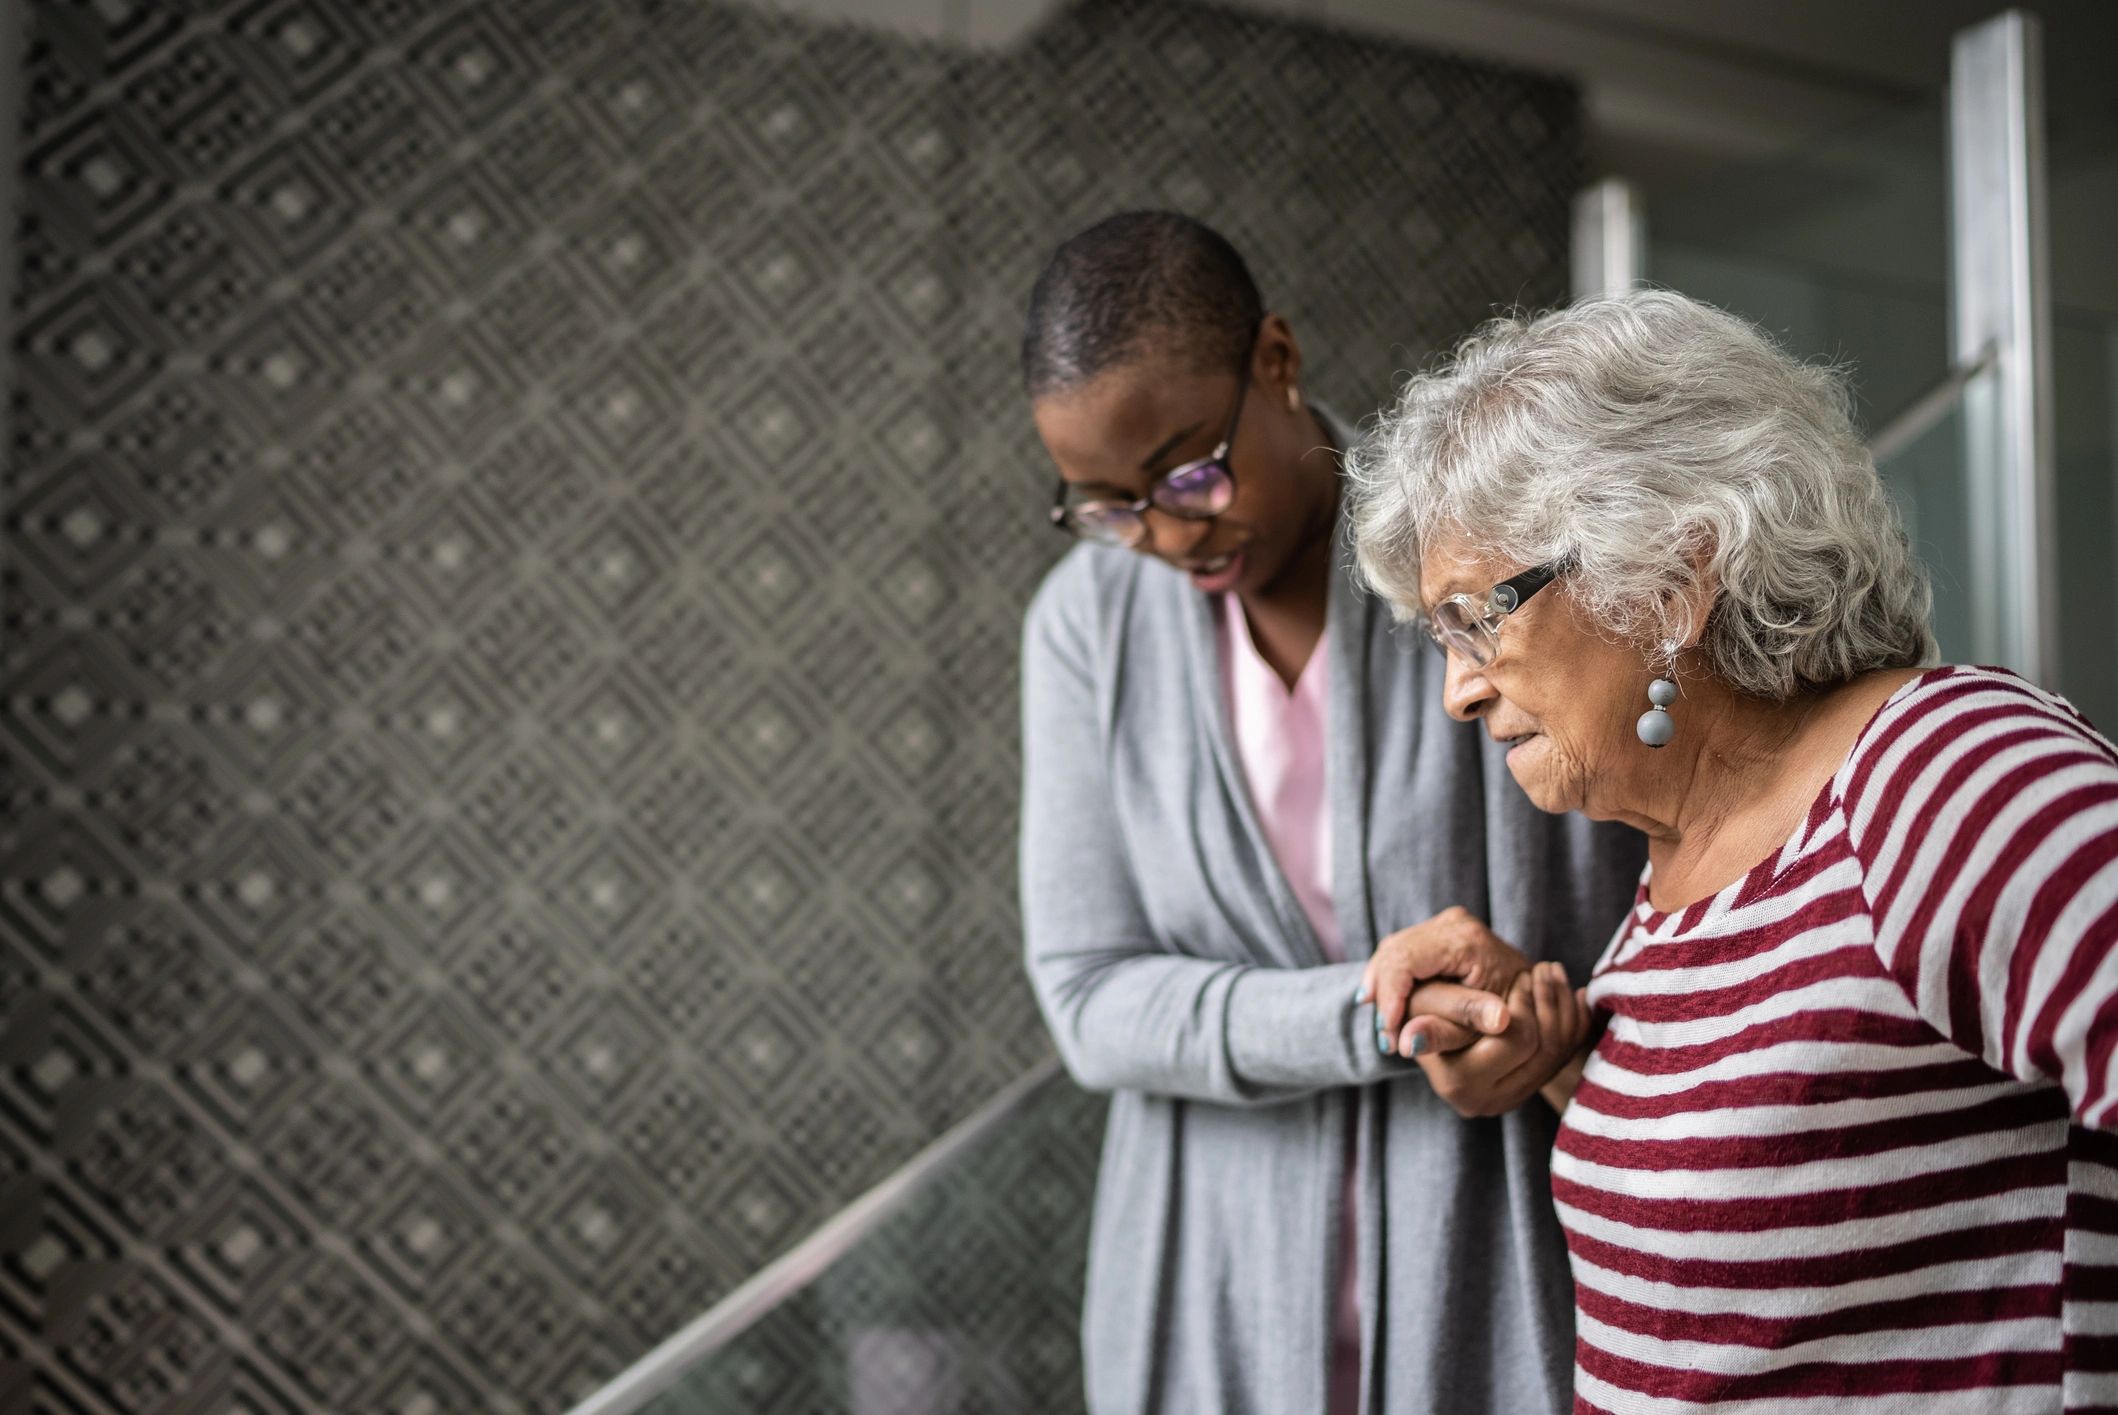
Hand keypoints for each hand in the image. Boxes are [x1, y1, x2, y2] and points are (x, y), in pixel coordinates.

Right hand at [1358, 907, 1529, 1058]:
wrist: (1538, 990)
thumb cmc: (1516, 1012)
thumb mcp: (1481, 1026)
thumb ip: (1445, 1032)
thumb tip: (1406, 1045)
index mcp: (1465, 940)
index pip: (1404, 961)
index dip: (1389, 997)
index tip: (1387, 1034)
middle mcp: (1454, 922)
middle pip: (1394, 952)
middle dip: (1382, 995)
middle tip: (1384, 1038)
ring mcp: (1447, 923)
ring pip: (1393, 949)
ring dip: (1383, 987)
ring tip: (1385, 1026)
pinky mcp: (1442, 931)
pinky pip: (1402, 950)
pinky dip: (1392, 978)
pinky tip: (1388, 1005)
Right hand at [1414, 962, 1592, 1117]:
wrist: (1434, 1020)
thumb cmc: (1425, 1001)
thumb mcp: (1432, 1001)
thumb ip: (1441, 1014)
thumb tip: (1411, 1043)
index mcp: (1458, 1082)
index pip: (1516, 1038)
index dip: (1524, 1001)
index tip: (1523, 975)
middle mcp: (1487, 1101)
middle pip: (1543, 1046)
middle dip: (1545, 1000)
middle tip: (1539, 969)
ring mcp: (1510, 1098)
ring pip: (1559, 1049)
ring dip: (1561, 1005)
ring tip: (1551, 974)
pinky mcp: (1527, 1090)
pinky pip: (1568, 1054)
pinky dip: (1572, 1020)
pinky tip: (1567, 994)